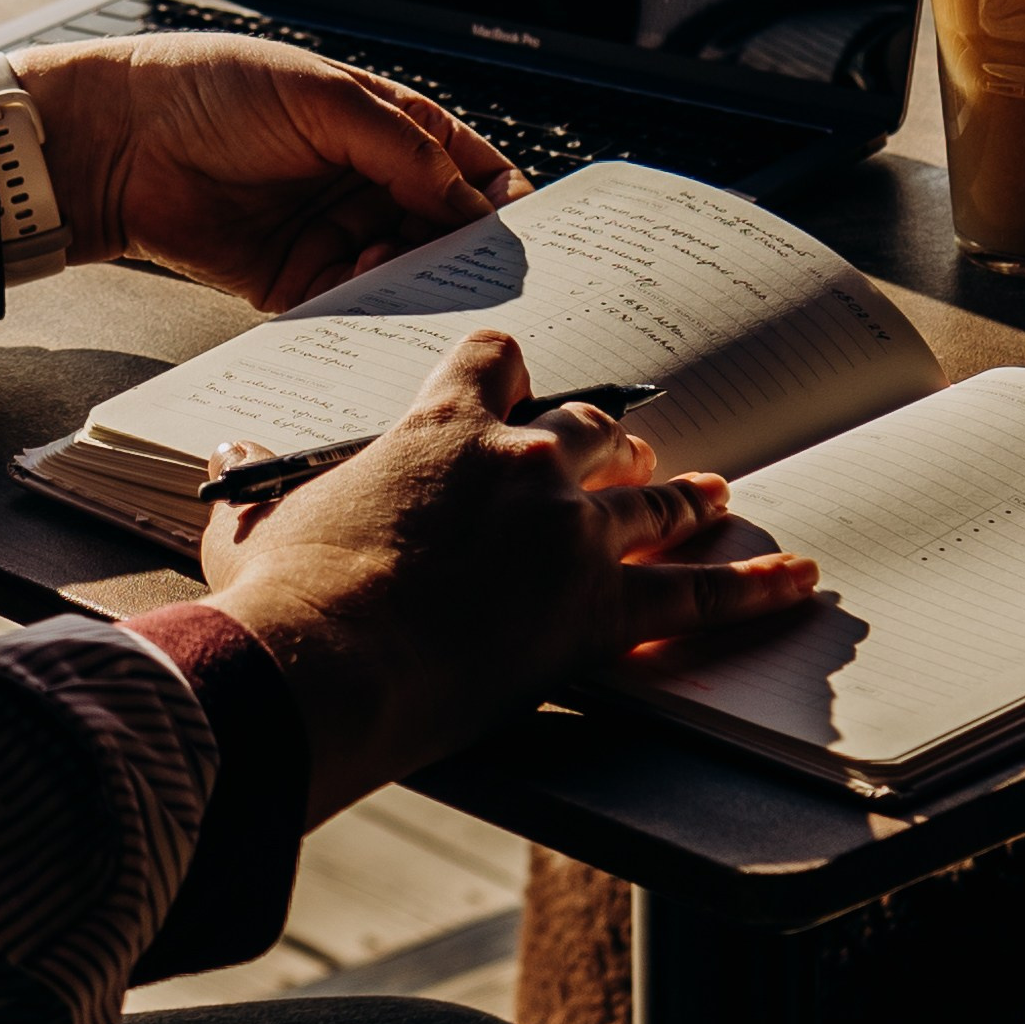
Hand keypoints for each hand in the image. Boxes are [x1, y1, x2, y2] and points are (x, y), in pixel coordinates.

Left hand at [17, 33, 528, 308]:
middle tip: (488, 278)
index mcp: (385, 128)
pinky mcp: (294, 283)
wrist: (120, 138)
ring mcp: (333, 235)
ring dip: (418, 282)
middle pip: (444, 231)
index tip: (528, 231)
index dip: (502, 198)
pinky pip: (349, 305)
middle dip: (467, 255)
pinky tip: (373, 295)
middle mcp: (367, 184)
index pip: (468, 168)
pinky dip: (370, 307)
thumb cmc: (216, 89)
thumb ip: (403, 148)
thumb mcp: (324, 97)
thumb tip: (472, 200)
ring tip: (418, 279)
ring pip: (403, 274)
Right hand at [200, 329, 816, 822]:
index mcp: (439, 430)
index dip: (512, 368)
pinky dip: (752, 590)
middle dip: (615, 434)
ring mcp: (568, 533)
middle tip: (634, 444)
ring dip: (684, 492)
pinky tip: (796, 580)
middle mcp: (520, 463)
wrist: (328, 662)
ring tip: (713, 494)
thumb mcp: (253, 523)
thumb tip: (228, 454)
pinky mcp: (599, 609)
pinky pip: (696, 596)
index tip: (521, 381)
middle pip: (592, 426)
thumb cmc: (285, 596)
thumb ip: (253, 482)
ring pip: (649, 495)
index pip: (496, 360)